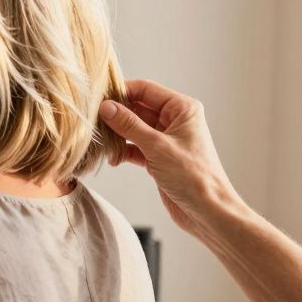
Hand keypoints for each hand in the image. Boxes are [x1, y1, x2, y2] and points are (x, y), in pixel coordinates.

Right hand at [98, 79, 245, 235]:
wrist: (207, 211)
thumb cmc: (194, 177)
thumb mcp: (157, 147)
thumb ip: (130, 125)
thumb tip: (107, 107)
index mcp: (182, 109)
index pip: (146, 90)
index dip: (122, 92)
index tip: (98, 98)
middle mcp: (174, 120)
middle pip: (137, 108)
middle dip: (116, 116)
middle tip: (94, 121)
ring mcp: (165, 139)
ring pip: (134, 128)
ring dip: (118, 136)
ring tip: (102, 143)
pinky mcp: (158, 157)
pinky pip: (135, 147)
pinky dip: (123, 151)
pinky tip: (113, 159)